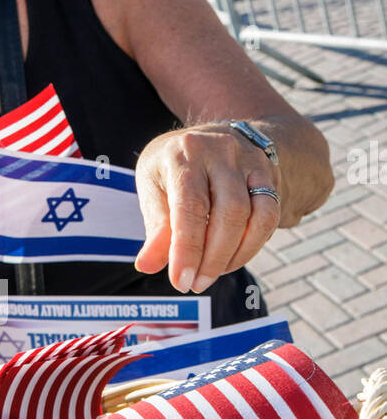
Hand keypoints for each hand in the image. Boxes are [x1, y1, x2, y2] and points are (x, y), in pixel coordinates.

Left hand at [134, 123, 280, 293]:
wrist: (212, 134)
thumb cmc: (174, 168)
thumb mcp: (154, 187)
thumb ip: (156, 227)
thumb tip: (147, 266)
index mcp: (184, 153)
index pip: (190, 205)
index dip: (187, 248)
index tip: (181, 281)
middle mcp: (221, 151)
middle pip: (230, 213)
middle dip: (214, 258)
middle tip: (197, 284)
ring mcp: (250, 161)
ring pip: (257, 215)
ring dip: (237, 255)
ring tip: (214, 273)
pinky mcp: (269, 175)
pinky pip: (270, 215)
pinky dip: (253, 244)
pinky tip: (233, 257)